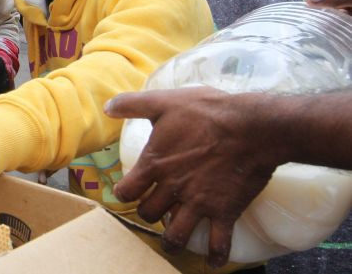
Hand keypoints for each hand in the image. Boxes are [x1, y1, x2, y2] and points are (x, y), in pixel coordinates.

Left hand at [105, 87, 281, 267]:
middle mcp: (172, 188)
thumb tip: (108, 107)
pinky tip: (214, 262)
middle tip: (154, 211)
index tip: (127, 192)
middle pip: (149, 214)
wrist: (252, 127)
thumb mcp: (165, 102)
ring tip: (172, 242)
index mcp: (155, 165)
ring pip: (176, 235)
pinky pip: (219, 242)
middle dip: (148, 214)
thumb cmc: (207, 112)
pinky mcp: (224, 211)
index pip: (126, 191)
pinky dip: (216, 256)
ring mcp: (198, 203)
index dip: (124, 192)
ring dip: (172, 241)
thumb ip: (133, 105)